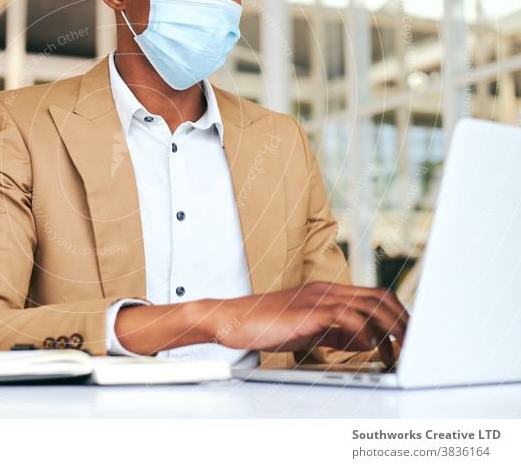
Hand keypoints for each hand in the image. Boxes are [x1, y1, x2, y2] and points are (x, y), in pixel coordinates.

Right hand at [205, 281, 408, 367]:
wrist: (231, 318)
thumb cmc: (265, 325)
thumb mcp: (308, 328)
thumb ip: (338, 332)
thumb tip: (369, 341)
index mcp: (328, 293)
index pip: (375, 296)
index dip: (398, 315)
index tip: (410, 336)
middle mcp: (326, 291)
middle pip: (379, 298)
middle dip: (403, 322)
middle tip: (414, 347)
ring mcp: (317, 300)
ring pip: (368, 306)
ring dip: (390, 330)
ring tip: (399, 353)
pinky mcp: (307, 313)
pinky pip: (345, 318)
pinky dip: (363, 334)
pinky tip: (367, 349)